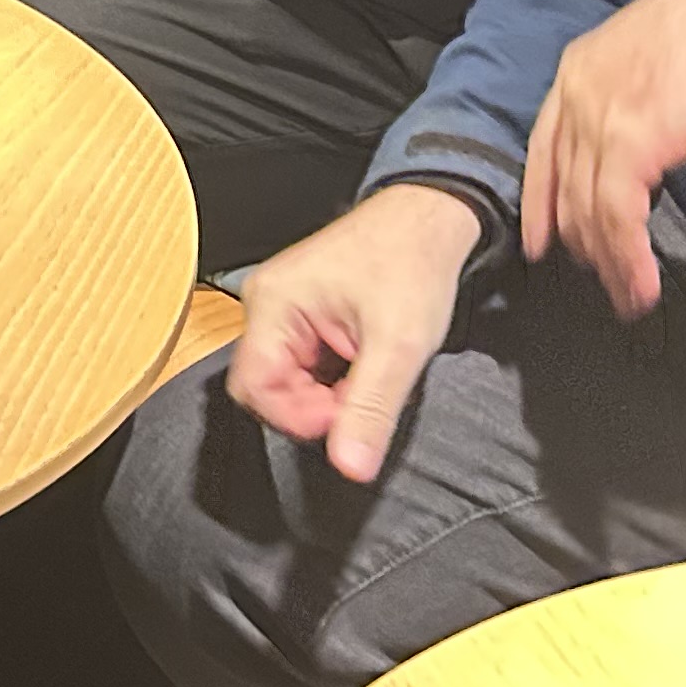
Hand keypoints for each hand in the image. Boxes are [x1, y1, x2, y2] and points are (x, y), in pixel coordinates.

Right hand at [227, 182, 482, 483]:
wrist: (430, 217)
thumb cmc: (411, 263)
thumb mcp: (398, 346)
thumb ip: (370, 408)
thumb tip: (350, 469)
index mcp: (273, 304)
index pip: (256, 389)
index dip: (299, 418)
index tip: (348, 418)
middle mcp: (266, 303)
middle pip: (268, 387)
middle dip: (313, 408)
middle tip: (363, 401)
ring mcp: (282, 307)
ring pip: (287, 379)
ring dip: (327, 394)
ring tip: (371, 377)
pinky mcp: (302, 312)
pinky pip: (302, 363)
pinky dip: (332, 379)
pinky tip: (365, 367)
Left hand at [521, 0, 685, 316]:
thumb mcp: (652, 55)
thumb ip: (635, 98)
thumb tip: (649, 136)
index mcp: (580, 68)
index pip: (544, 146)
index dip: (541, 198)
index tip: (540, 239)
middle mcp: (577, 92)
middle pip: (565, 184)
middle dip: (580, 238)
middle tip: (598, 277)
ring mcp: (597, 117)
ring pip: (588, 208)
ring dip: (610, 260)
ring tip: (628, 296)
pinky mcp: (629, 143)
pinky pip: (619, 216)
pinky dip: (629, 256)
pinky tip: (642, 282)